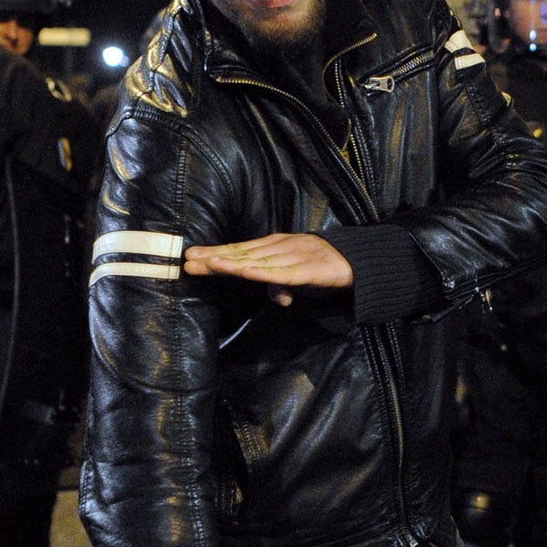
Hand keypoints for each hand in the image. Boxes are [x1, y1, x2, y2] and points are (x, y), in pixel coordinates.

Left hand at [184, 233, 351, 306]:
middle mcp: (279, 248)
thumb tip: (277, 298)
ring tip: (208, 264)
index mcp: (275, 248)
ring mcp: (292, 257)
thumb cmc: (324, 268)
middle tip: (189, 260)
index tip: (192, 257)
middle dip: (215, 257)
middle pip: (242, 253)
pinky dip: (261, 272)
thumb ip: (283, 286)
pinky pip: (280, 273)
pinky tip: (244, 271)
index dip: (216, 254)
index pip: (240, 251)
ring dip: (231, 262)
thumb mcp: (298, 279)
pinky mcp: (306, 270)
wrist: (357, 262)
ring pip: (256, 260)